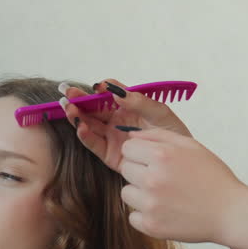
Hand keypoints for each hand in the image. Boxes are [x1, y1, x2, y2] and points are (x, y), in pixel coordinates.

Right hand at [61, 78, 191, 171]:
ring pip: (88, 124)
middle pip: (93, 108)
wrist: (181, 161)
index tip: (97, 87)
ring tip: (70, 108)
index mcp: (127, 107)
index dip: (99, 89)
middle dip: (79, 99)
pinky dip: (85, 135)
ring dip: (77, 116)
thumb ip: (139, 102)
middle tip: (67, 91)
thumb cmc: (173, 134)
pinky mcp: (110, 155)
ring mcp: (111, 137)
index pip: (108, 95)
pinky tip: (80, 126)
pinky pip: (94, 143)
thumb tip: (115, 91)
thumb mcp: (160, 113)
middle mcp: (116, 121)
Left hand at [116, 126, 247, 243]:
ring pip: (126, 193)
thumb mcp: (191, 146)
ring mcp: (150, 204)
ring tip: (165, 195)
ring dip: (140, 194)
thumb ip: (158, 135)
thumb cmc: (213, 177)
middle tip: (164, 179)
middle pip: (125, 169)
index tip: (155, 160)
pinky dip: (145, 215)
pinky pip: (132, 216)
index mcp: (162, 155)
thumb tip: (130, 134)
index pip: (128, 148)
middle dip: (140, 171)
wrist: (231, 213)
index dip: (141, 153)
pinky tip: (166, 211)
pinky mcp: (151, 226)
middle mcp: (152, 179)